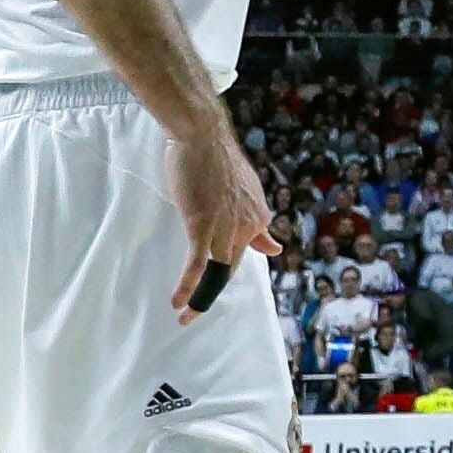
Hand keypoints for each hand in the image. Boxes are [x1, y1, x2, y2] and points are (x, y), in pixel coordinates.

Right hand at [168, 129, 278, 322]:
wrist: (203, 136)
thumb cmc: (217, 160)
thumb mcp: (245, 193)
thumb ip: (259, 224)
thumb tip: (275, 249)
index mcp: (258, 218)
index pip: (243, 255)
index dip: (224, 271)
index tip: (208, 283)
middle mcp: (247, 226)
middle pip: (230, 270)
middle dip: (212, 295)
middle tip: (193, 315)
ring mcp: (226, 227)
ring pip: (216, 272)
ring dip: (200, 299)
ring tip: (185, 316)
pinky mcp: (202, 225)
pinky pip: (198, 264)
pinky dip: (188, 286)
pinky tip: (178, 302)